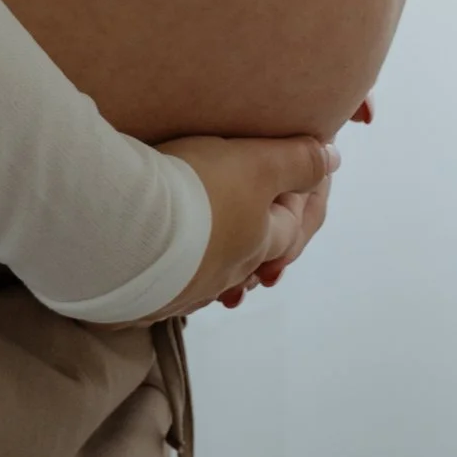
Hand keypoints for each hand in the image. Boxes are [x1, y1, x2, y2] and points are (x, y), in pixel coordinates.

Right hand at [119, 131, 339, 324]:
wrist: (124, 229)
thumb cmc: (198, 191)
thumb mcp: (257, 163)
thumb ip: (297, 160)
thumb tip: (332, 159)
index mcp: (261, 244)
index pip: (292, 224)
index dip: (298, 197)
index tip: (293, 178)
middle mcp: (227, 274)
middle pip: (252, 257)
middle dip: (259, 243)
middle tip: (257, 221)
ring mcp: (184, 290)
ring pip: (208, 273)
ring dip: (214, 259)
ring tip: (207, 247)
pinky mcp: (144, 297)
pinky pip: (165, 283)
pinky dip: (171, 268)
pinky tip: (158, 260)